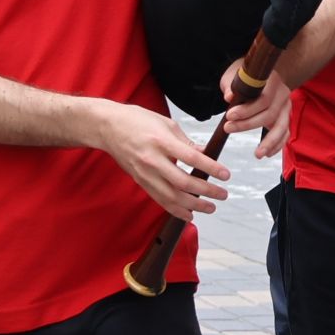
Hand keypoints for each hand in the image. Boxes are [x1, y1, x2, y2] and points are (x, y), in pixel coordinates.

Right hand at [92, 101, 230, 218]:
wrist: (108, 128)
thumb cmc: (138, 121)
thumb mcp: (166, 123)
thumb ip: (186, 141)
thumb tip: (205, 154)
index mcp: (161, 141)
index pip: (191, 158)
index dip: (211, 168)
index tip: (226, 175)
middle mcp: (152, 160)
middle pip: (183, 182)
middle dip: (206, 191)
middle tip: (223, 195)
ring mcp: (145, 173)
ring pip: (171, 196)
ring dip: (193, 205)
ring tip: (211, 207)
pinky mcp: (140, 181)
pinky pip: (159, 200)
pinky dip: (175, 210)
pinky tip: (189, 214)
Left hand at [221, 63, 292, 158]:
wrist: (264, 74)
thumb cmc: (247, 76)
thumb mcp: (236, 74)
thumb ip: (231, 85)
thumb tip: (229, 96)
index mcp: (273, 81)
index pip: (264, 99)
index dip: (247, 110)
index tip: (229, 115)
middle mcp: (283, 94)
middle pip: (270, 114)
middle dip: (248, 124)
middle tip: (228, 128)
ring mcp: (286, 107)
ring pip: (281, 127)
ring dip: (269, 142)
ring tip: (257, 154)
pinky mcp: (285, 118)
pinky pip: (285, 134)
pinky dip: (277, 145)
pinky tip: (267, 154)